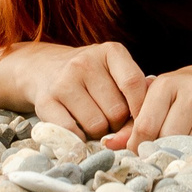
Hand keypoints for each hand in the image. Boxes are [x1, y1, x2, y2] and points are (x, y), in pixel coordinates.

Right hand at [25, 42, 147, 137]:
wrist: (44, 68)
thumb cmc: (93, 77)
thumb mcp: (115, 72)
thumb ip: (136, 92)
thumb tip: (147, 123)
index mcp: (110, 52)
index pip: (133, 83)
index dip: (141, 109)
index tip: (142, 123)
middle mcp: (85, 63)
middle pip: (117, 111)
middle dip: (118, 124)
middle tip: (111, 120)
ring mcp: (63, 81)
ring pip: (97, 125)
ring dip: (99, 133)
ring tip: (94, 122)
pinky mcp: (46, 101)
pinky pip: (73, 132)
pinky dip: (80, 139)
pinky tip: (79, 130)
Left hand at [107, 64, 191, 148]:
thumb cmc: (182, 94)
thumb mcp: (156, 100)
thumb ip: (132, 123)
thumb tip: (109, 145)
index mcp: (168, 83)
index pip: (147, 126)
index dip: (140, 147)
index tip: (140, 154)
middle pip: (171, 137)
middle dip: (164, 151)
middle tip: (163, 156)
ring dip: (187, 154)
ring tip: (183, 153)